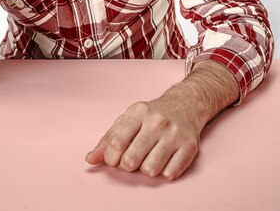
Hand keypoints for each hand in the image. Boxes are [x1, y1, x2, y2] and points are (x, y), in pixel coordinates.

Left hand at [84, 95, 201, 180]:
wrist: (185, 105)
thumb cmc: (151, 116)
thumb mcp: (127, 120)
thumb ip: (107, 140)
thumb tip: (90, 159)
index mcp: (138, 112)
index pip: (116, 143)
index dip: (111, 158)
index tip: (114, 158)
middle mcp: (157, 121)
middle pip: (131, 160)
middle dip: (127, 165)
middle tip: (132, 158)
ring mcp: (175, 133)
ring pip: (150, 170)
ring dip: (146, 169)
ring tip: (150, 156)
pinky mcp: (189, 146)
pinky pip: (169, 174)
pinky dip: (164, 171)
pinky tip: (165, 158)